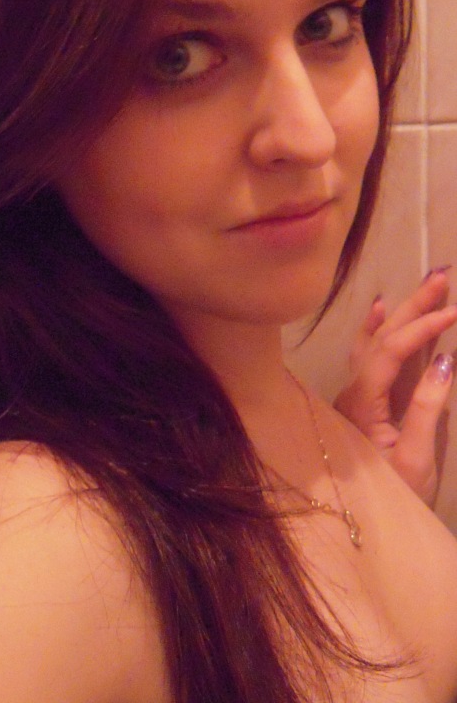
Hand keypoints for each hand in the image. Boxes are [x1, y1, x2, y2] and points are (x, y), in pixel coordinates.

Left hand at [334, 269, 456, 506]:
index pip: (389, 352)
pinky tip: (381, 308)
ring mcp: (357, 393)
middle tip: (442, 276)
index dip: (420, 328)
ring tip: (426, 283)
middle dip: (413, 306)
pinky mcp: (366, 400)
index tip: (452, 312)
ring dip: (402, 311)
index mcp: (362, 404)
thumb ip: (428, 408)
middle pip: (381, 337)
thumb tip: (446, 360)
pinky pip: (371, 354)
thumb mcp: (417, 460)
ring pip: (377, 341)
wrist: (362, 523)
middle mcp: (352, 391)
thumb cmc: (394, 496)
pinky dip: (380, 328)